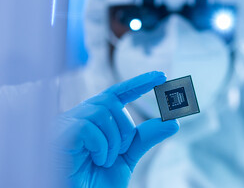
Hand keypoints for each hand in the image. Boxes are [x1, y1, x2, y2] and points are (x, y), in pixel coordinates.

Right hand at [53, 71, 178, 187]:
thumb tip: (173, 122)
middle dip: (126, 128)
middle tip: (122, 151)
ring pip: (101, 112)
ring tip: (107, 160)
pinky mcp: (59, 133)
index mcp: (96, 118)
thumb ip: (146, 137)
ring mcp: (67, 123)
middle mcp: (80, 115)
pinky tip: (97, 161)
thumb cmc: (98, 180)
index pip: (119, 92)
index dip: (140, 82)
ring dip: (113, 140)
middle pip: (111, 101)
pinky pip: (87, 127)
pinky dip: (101, 146)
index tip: (161, 75)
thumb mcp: (127, 156)